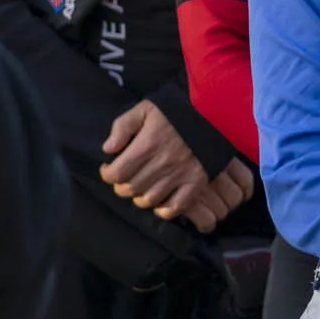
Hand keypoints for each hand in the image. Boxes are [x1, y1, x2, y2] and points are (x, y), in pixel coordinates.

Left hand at [100, 101, 210, 219]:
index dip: (107, 175)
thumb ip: (123, 126)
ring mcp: (181, 174)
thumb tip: (108, 149)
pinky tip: (159, 201)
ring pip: (149, 199)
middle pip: (131, 188)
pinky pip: (176, 207)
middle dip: (121, 186)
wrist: (212, 113)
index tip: (108, 169)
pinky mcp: (196, 182)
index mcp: (148, 144)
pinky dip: (164, 210)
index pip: (117, 173)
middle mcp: (163, 162)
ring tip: (140, 188)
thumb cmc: (174, 111)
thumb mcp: (145, 109)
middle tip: (123, 179)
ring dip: (139, 197)